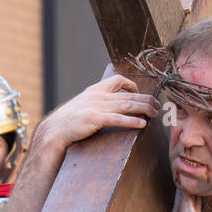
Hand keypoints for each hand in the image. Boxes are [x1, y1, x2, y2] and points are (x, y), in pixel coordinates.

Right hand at [35, 74, 156, 154]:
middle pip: (128, 95)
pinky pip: (119, 119)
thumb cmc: (69, 121)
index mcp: (95, 90)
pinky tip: (142, 124)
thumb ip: (97, 103)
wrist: (54, 130)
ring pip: (127, 105)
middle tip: (157, 106)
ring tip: (155, 114)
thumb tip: (112, 106)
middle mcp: (98, 96)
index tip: (140, 93)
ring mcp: (96, 107)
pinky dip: (132, 121)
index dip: (132, 85)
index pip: (117, 80)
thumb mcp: (83, 105)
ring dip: (144, 109)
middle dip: (146, 100)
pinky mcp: (95, 119)